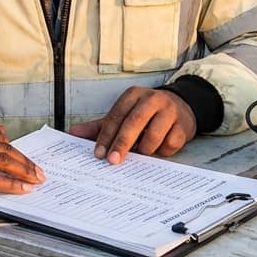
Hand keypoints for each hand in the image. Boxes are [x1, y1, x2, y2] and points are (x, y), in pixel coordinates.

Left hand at [69, 87, 195, 164]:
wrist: (181, 107)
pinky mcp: (183, 125)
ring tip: (140, 153)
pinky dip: (161, 152)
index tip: (98, 154)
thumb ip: (99, 126)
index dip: (106, 135)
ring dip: (144, 149)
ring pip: (153, 135)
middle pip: (134, 122)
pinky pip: (169, 144)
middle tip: (112, 161)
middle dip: (122, 143)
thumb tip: (73, 134)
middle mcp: (152, 100)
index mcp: (133, 95)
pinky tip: (158, 150)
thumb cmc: (145, 114)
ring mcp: (170, 111)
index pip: (116, 115)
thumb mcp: (122, 115)